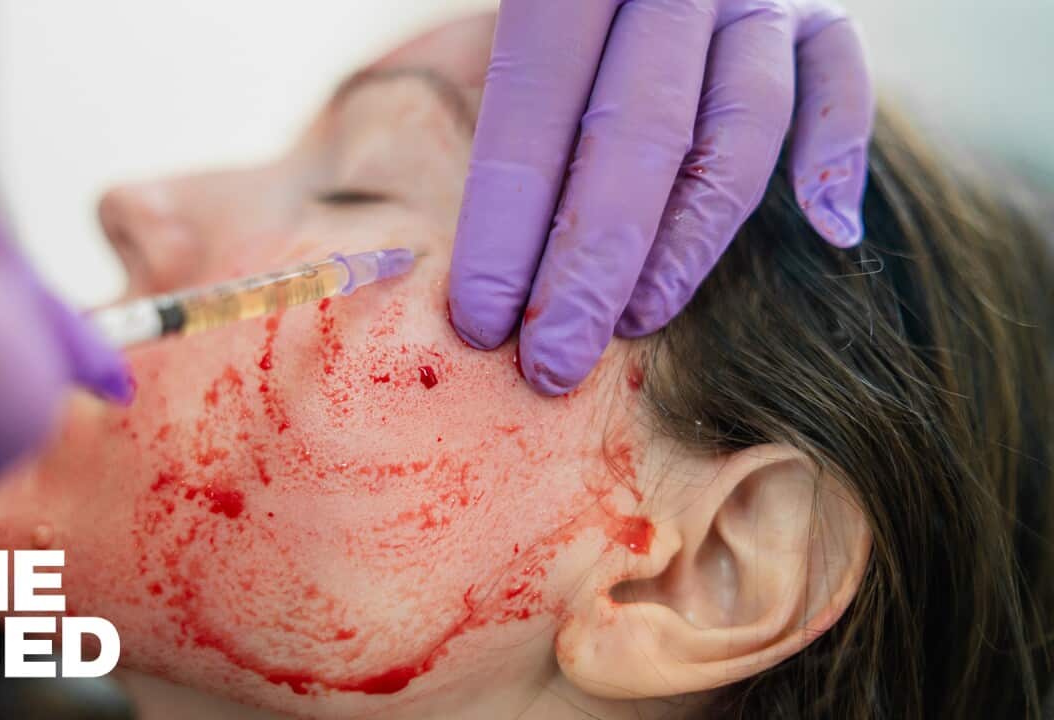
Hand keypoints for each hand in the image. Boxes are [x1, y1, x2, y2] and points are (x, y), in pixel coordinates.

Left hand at [449, 0, 873, 394]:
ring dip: (692, 235)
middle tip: (553, 363)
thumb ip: (496, 94)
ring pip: (743, 120)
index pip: (535, 105)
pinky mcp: (816, 7)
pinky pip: (840, 74)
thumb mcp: (512, 19)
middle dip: (590, 263)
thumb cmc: (556, 17)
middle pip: (638, 130)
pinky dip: (839, 150)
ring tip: (639, 317)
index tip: (482, 321)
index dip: (506, 220)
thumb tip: (451, 247)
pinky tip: (829, 233)